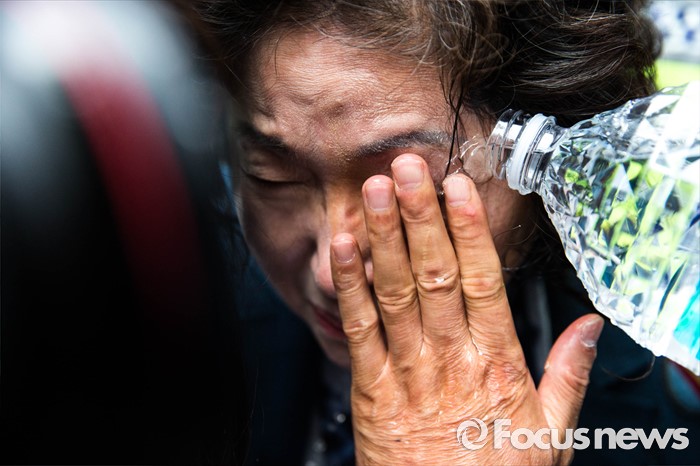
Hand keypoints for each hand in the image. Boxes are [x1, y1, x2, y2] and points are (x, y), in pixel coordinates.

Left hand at [330, 154, 602, 464]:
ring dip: (383, 238)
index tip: (457, 189)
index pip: (482, 282)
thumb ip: (568, 374)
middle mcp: (449, 359)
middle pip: (434, 275)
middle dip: (419, 217)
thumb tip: (591, 327)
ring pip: (393, 293)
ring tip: (376, 191)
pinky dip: (348, 285)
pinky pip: (357, 329)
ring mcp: (406, 371)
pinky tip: (343, 247)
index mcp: (496, 365)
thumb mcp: (550, 434)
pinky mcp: (370, 387)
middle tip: (408, 168)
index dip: (468, 231)